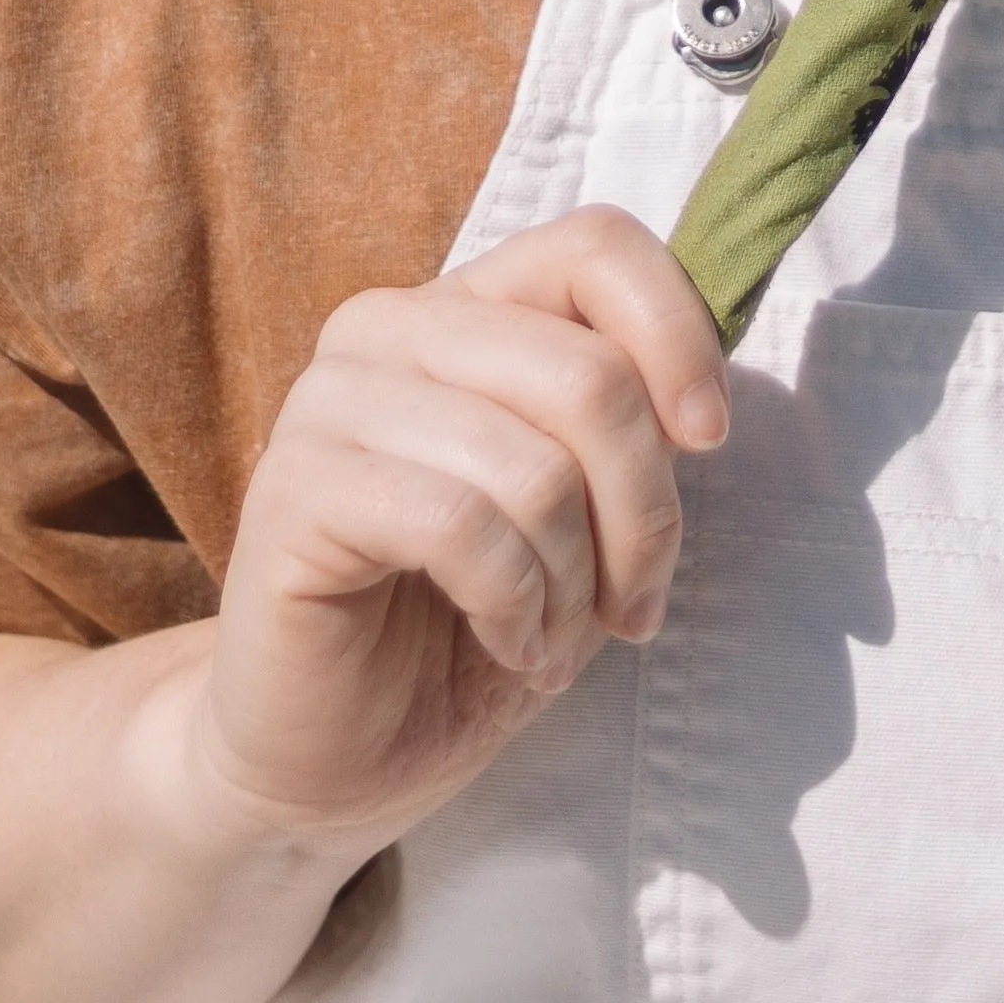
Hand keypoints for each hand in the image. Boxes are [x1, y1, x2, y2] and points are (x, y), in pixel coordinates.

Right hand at [189, 207, 730, 849]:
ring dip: (576, 584)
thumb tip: (700, 400)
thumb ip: (629, 421)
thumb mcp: (584, 506)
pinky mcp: (294, 491)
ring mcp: (327, 402)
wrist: (342, 756)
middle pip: (589, 375)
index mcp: (465, 305)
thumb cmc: (476, 619)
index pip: (594, 246)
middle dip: (643, 516)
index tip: (709, 439)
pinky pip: (461, 527)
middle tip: (632, 608)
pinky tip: (508, 643)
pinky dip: (516, 607)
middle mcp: (387, 328)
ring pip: (535, 467)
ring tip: (556, 639)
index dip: (678, 335)